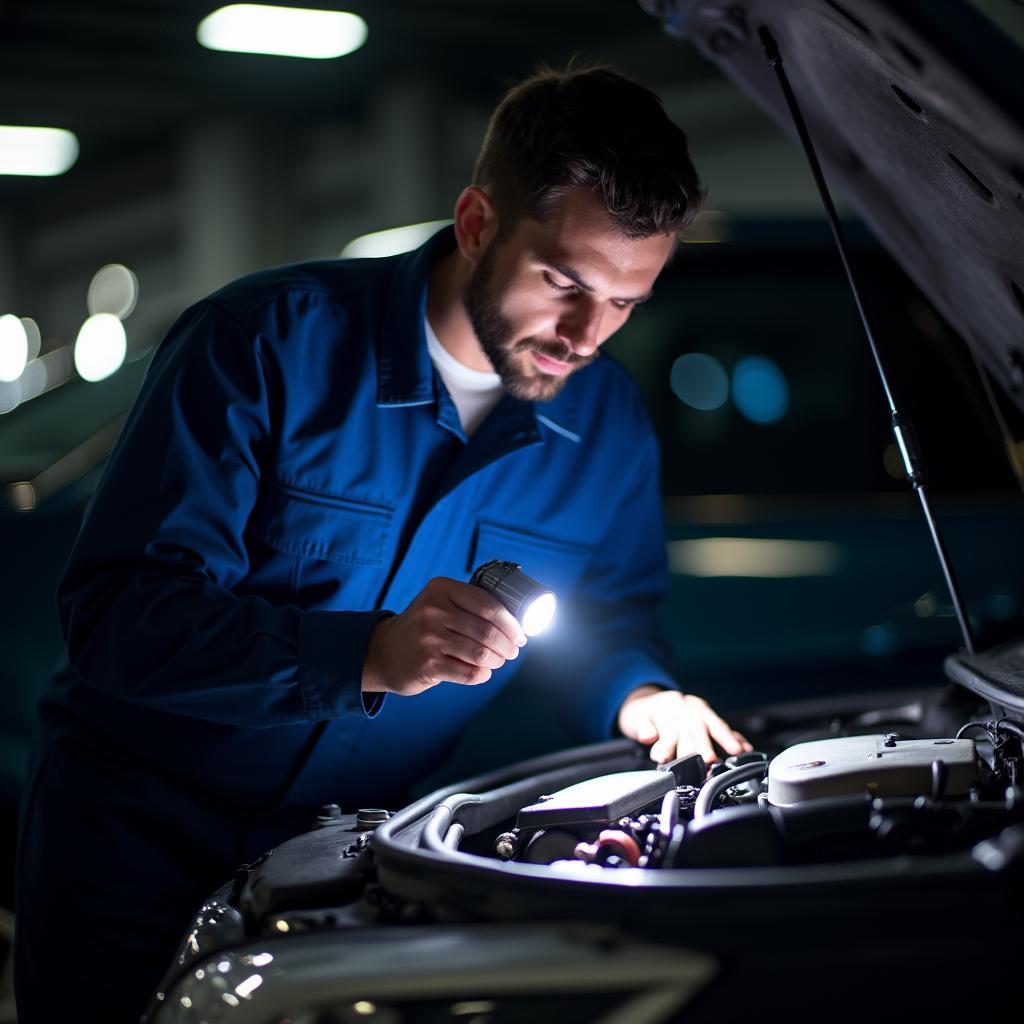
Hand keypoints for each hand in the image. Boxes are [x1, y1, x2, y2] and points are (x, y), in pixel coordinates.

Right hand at [362, 577, 526, 696]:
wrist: (385, 651)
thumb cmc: (424, 626)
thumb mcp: (439, 602)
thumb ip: (469, 604)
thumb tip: (516, 621)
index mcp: (441, 589)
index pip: (488, 605)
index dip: (511, 623)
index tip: (521, 634)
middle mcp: (433, 611)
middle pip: (487, 631)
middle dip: (508, 644)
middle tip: (513, 651)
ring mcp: (429, 639)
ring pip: (481, 653)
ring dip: (497, 660)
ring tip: (499, 660)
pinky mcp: (428, 665)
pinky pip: (470, 673)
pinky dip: (482, 674)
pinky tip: (482, 671)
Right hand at [617, 685, 751, 763]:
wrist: (641, 703)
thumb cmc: (673, 717)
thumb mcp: (696, 721)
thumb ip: (718, 734)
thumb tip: (744, 746)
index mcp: (699, 710)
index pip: (716, 724)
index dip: (727, 737)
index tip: (737, 750)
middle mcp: (683, 708)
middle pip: (694, 727)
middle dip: (702, 747)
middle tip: (707, 762)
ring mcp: (661, 709)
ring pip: (669, 728)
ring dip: (670, 745)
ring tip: (672, 760)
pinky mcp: (641, 714)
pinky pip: (644, 723)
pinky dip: (647, 732)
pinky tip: (648, 739)